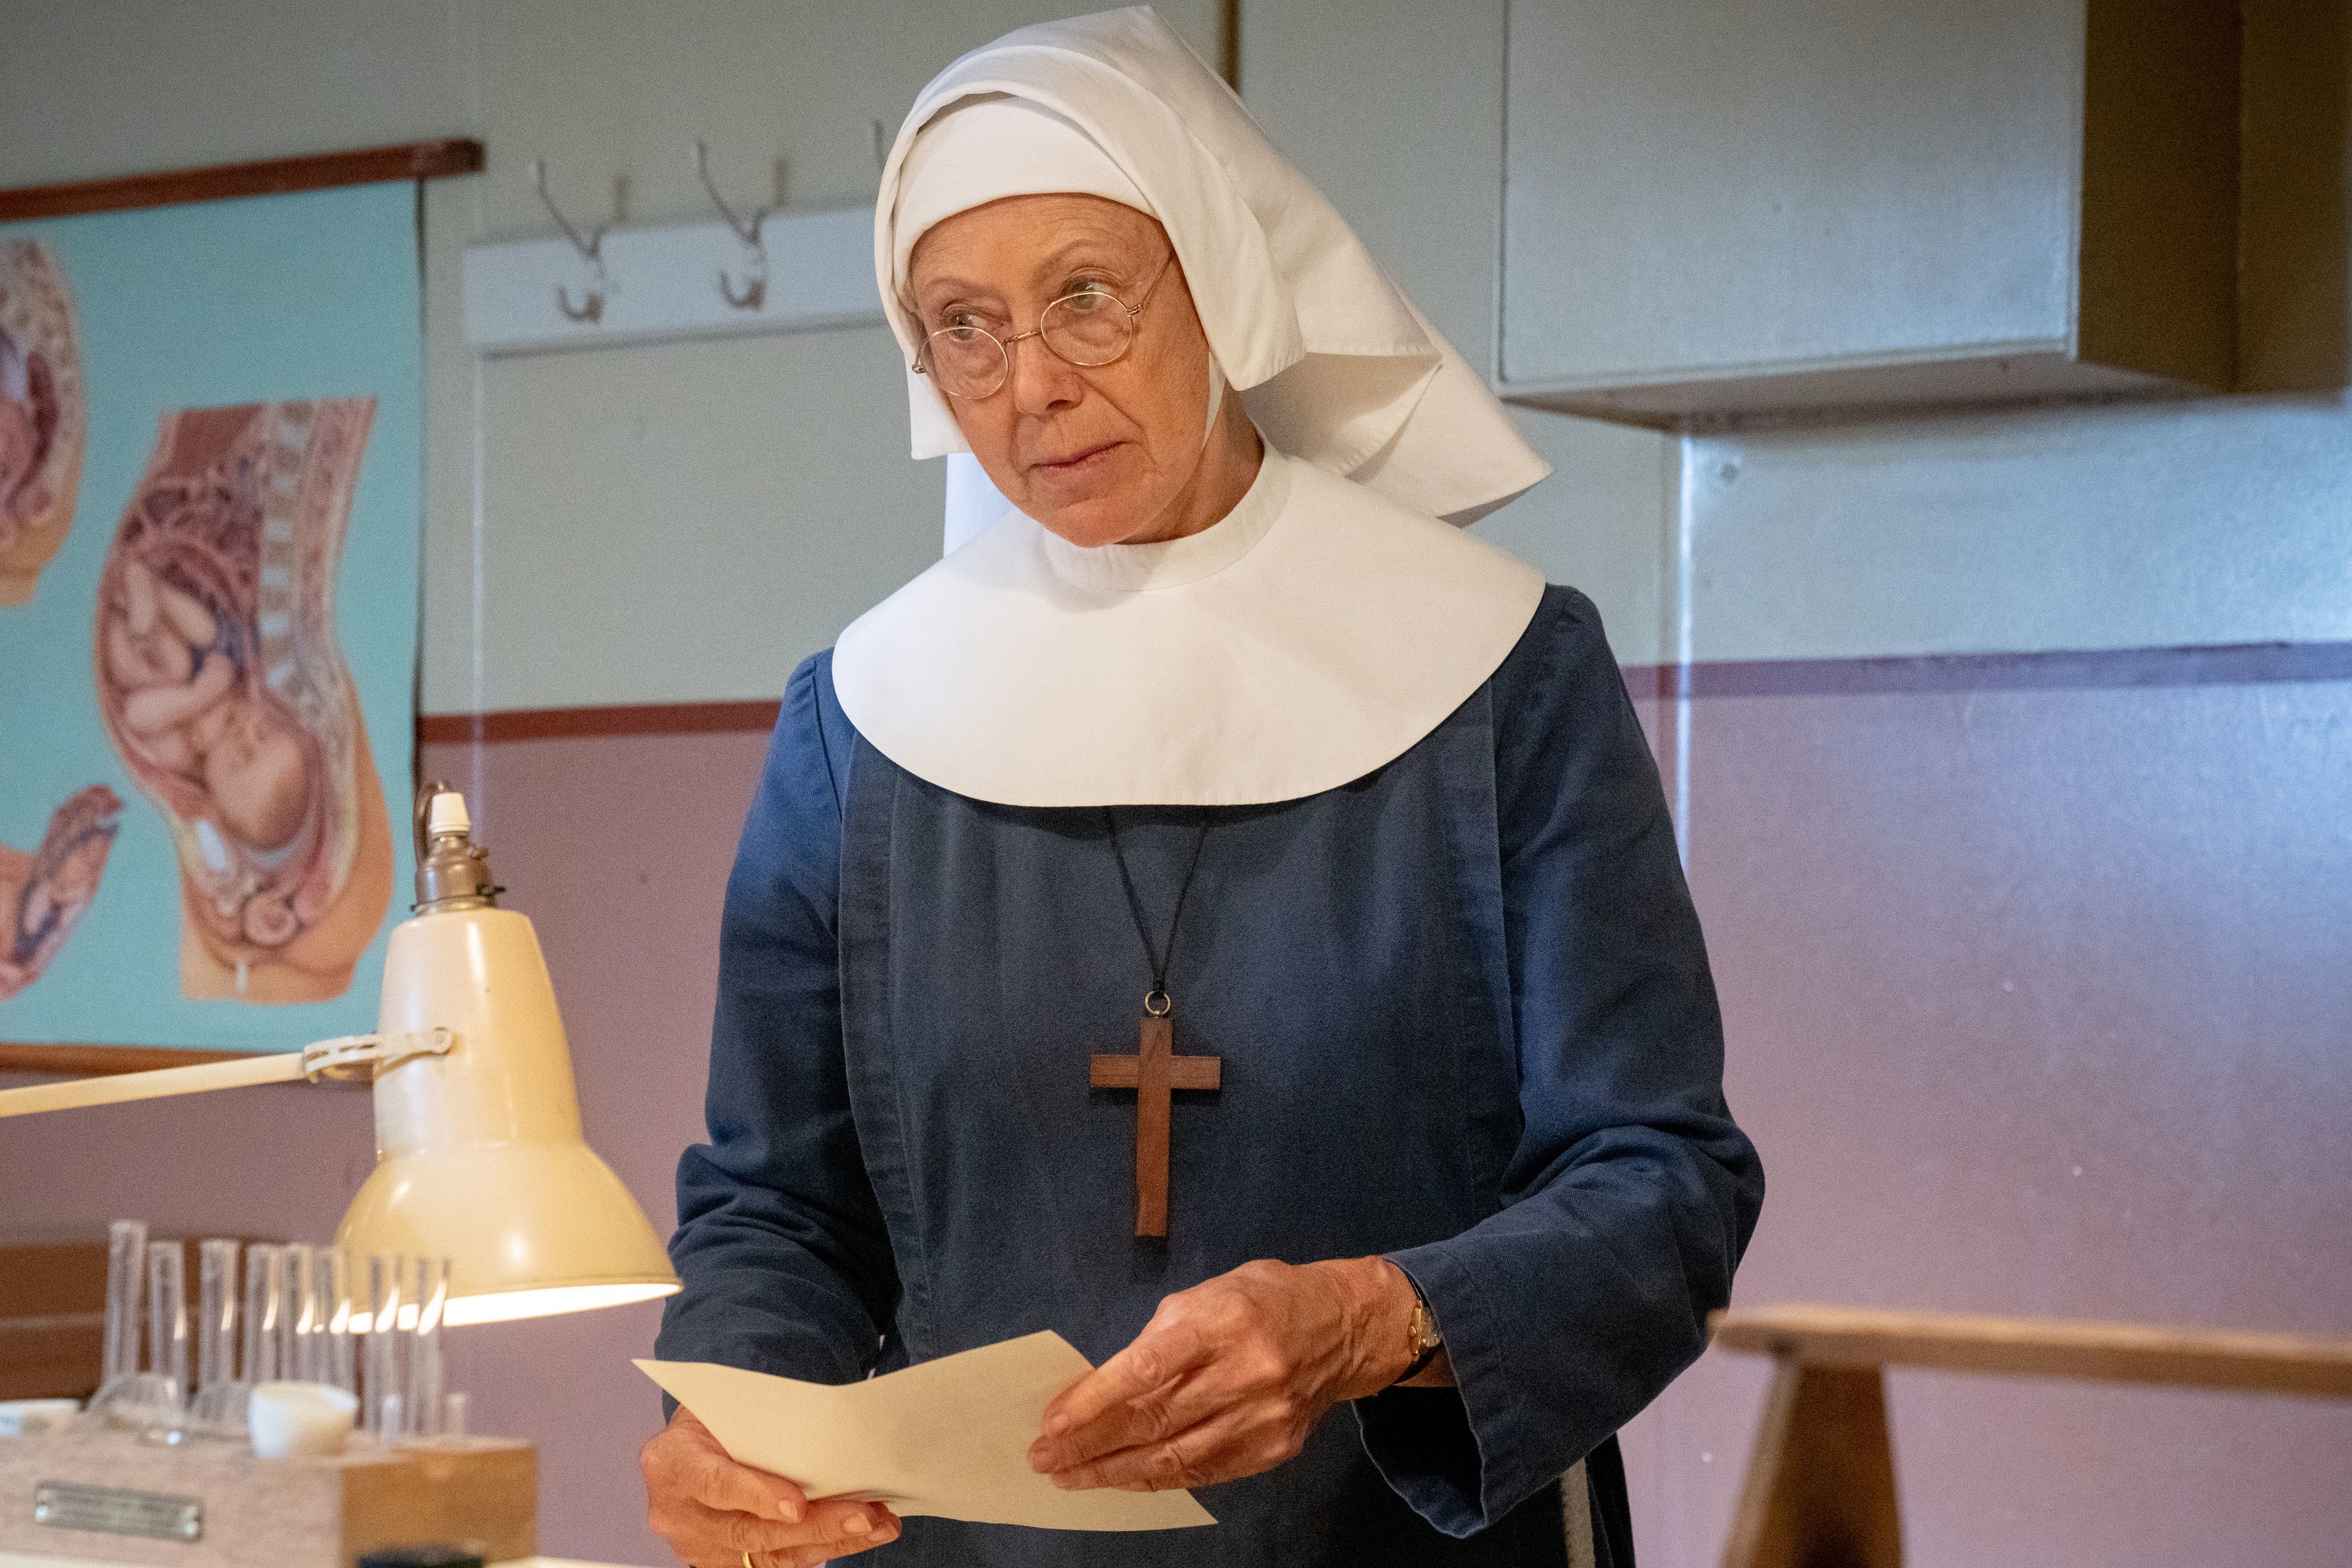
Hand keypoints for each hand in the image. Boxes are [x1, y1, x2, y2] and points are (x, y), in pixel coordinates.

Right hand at [642, 1408, 900, 1566]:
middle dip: (814, 1525)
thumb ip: (760, 1420)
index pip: (714, 1484)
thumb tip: (826, 1427)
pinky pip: (777, 1562)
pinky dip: (823, 1548)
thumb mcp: (725, 1401)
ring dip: (830, 1540)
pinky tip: (858, 1535)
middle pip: (749, 1529)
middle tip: (864, 1515)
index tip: (797, 1504)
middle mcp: (677, 1512)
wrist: (693, 1440)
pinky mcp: (723, 1560)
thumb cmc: (716, 1415)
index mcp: (670, 1463)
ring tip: (877, 1524)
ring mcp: (698, 1544)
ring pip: (769, 1553)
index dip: (757, 1495)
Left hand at [1027, 1257, 1447, 1492]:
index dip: (1093, 1403)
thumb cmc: (1261, 1299)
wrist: (1343, 1327)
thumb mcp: (1205, 1295)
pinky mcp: (1274, 1448)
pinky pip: (1204, 1473)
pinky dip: (1157, 1479)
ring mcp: (1264, 1417)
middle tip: (1044, 1460)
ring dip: (1115, 1472)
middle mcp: (1246, 1373)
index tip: (1051, 1425)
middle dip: (1091, 1445)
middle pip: (1155, 1421)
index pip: (1145, 1371)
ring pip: (1176, 1458)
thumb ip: (1156, 1342)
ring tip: (1072, 1477)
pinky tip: (1123, 1478)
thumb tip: (1099, 1391)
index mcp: (1223, 1322)